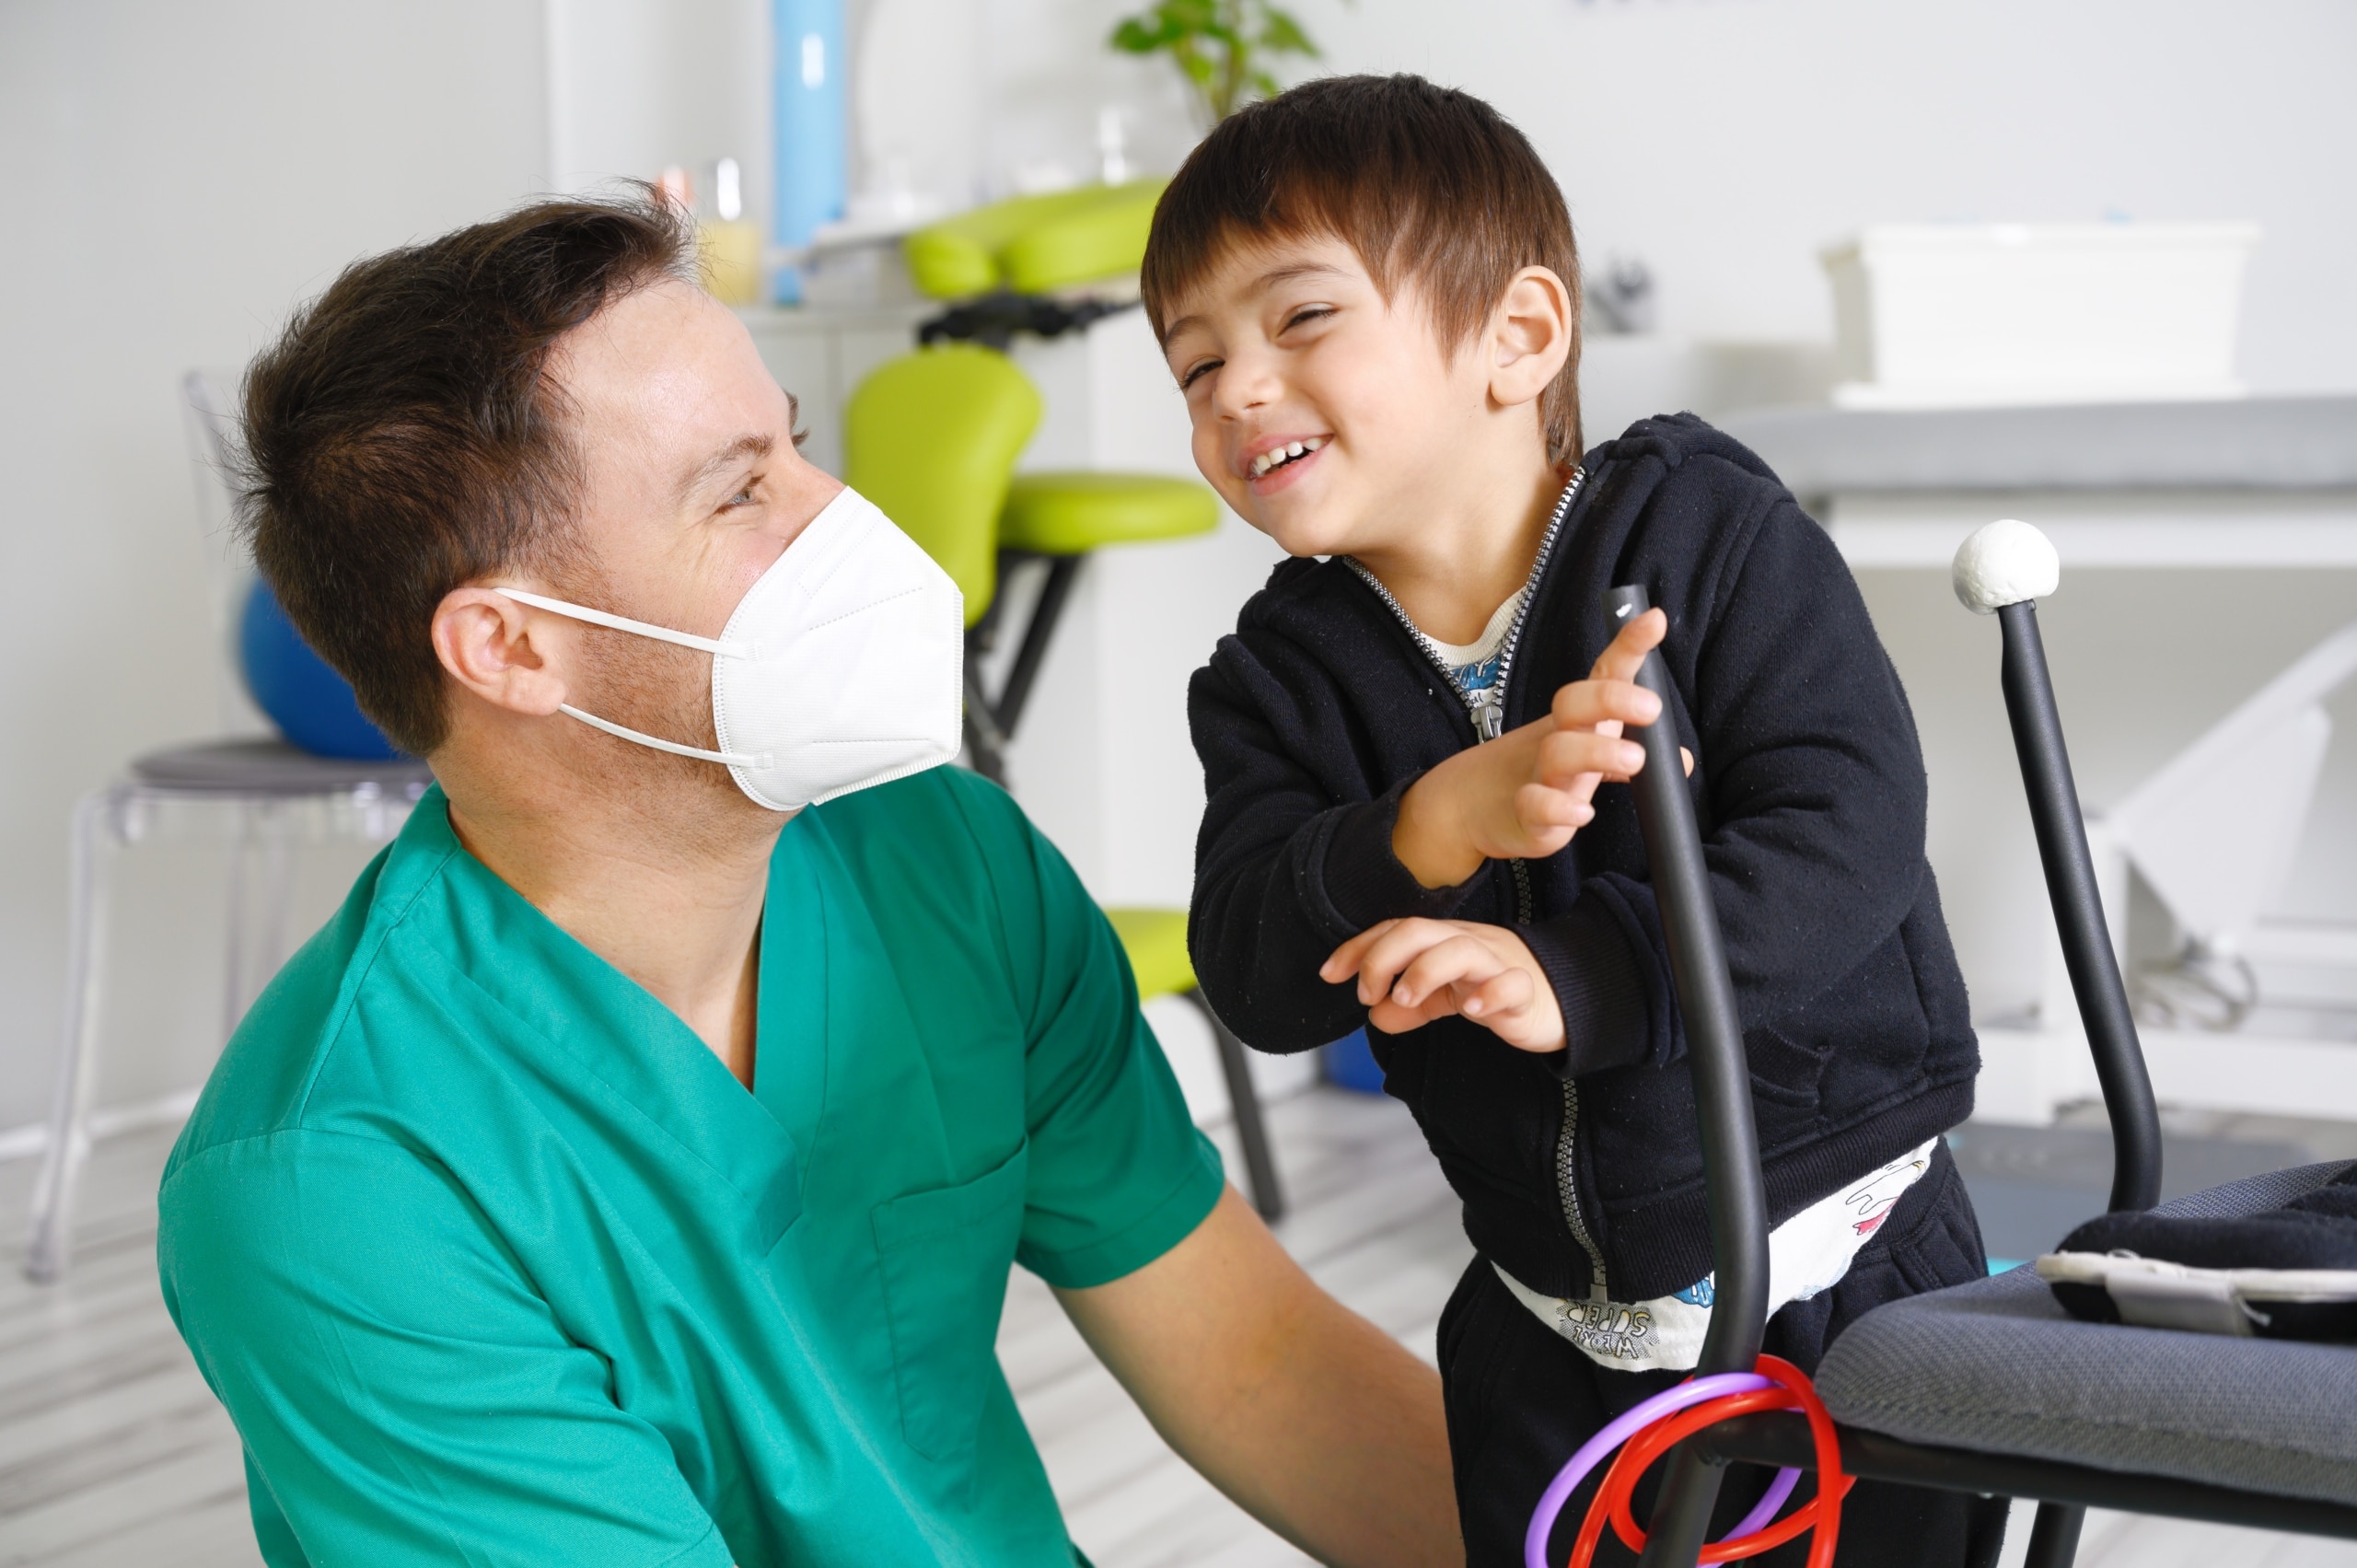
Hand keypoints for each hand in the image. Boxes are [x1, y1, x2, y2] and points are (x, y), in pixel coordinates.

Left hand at [1321, 918, 1564, 1053]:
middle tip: (1368, 994)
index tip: (1329, 973)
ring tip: (1407, 998)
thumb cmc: (1501, 990)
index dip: (1359, 948)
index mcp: (1445, 942)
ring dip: (1425, 971)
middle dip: (1383, 957)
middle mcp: (1468, 945)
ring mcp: (1499, 965)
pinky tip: (1472, 1011)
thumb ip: (1412, 1006)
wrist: (1566, 998)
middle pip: (1421, 931)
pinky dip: (1489, 994)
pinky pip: (1511, 984)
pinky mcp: (1527, 991)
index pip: (1396, 931)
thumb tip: (1376, 1015)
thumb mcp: (1448, 997)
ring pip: (1460, 949)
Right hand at [1390, 608, 1687, 888]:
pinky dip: (1558, 807)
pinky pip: (1535, 805)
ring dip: (1597, 751)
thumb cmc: (1542, 773)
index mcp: (1578, 719)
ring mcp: (1538, 774)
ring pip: (1559, 752)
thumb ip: (1631, 751)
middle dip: (1611, 699)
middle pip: (1574, 703)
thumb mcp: (1588, 756)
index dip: (1629, 646)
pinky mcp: (1524, 813)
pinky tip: (1583, 812)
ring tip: (1634, 759)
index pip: (1603, 675)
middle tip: (1652, 708)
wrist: (1470, 805)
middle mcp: (1558, 738)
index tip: (1655, 620)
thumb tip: (1680, 759)